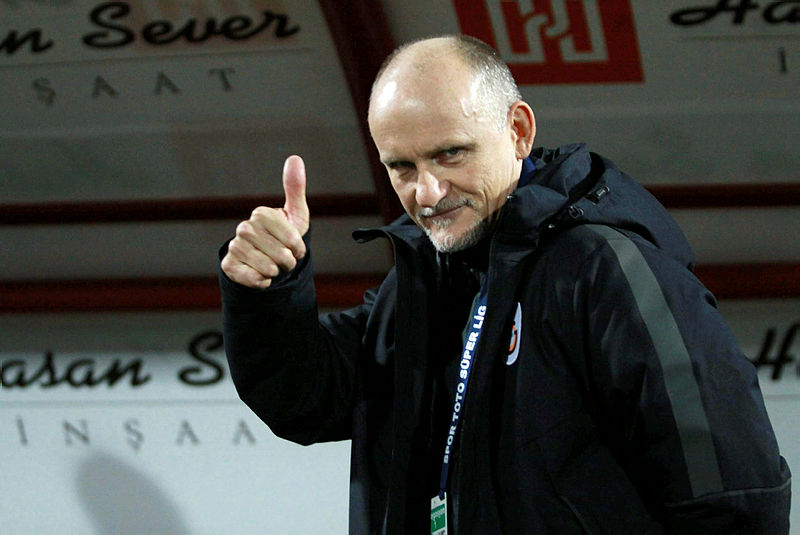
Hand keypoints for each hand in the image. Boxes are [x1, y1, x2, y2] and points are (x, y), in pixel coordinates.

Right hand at [221, 155, 309, 288]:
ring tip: (273, 266)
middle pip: (281, 255)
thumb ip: (295, 188)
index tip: (296, 247)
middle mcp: (244, 228)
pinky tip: (261, 275)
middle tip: (285, 259)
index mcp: (261, 214)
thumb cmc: (285, 236)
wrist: (266, 261)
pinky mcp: (229, 265)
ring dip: (277, 272)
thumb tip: (294, 158)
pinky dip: (263, 282)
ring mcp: (235, 246)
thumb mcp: (295, 214)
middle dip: (289, 262)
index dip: (299, 248)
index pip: (292, 239)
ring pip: (269, 268)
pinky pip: (255, 279)